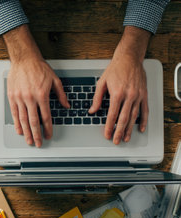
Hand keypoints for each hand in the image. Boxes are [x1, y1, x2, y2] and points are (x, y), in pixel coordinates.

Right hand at [8, 59, 68, 146]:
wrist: (24, 59)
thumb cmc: (39, 67)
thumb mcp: (54, 80)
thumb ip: (61, 95)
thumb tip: (66, 105)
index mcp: (42, 95)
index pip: (45, 117)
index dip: (48, 128)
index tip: (49, 135)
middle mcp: (30, 98)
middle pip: (34, 122)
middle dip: (36, 135)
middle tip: (38, 143)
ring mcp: (20, 98)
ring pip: (23, 119)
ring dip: (26, 132)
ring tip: (29, 140)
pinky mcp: (12, 97)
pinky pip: (14, 113)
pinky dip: (17, 123)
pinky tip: (19, 130)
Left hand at [89, 26, 150, 144]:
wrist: (129, 59)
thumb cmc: (115, 69)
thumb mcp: (101, 83)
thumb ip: (97, 99)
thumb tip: (92, 110)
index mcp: (117, 94)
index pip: (112, 115)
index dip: (109, 127)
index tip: (107, 134)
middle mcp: (129, 96)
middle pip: (124, 119)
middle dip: (119, 132)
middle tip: (116, 140)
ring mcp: (138, 96)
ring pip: (134, 116)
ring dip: (130, 129)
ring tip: (126, 138)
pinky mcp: (144, 95)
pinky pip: (145, 110)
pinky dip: (143, 120)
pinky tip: (140, 128)